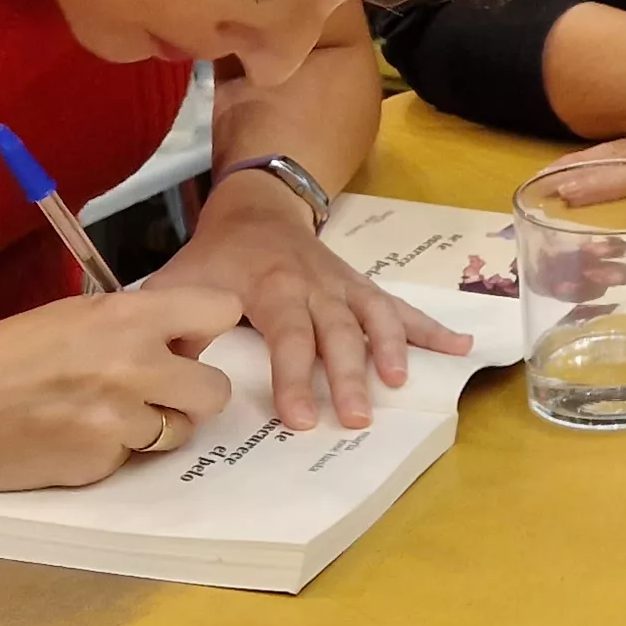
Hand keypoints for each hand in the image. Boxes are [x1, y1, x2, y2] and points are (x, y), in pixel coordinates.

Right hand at [0, 287, 243, 492]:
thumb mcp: (71, 315)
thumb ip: (133, 323)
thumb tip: (183, 340)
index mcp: (126, 317)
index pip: (220, 312)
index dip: (206, 328)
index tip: (187, 339)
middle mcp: (133, 367)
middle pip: (216, 389)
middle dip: (192, 391)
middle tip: (157, 387)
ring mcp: (120, 422)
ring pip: (180, 430)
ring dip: (154, 424)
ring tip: (104, 411)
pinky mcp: (102, 464)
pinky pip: (134, 458)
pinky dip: (113, 450)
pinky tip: (73, 435)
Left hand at [145, 177, 472, 429]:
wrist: (255, 208)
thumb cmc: (216, 257)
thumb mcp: (182, 282)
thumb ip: (172, 324)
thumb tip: (164, 372)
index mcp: (271, 286)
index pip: (287, 334)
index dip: (294, 376)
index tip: (299, 417)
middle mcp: (315, 284)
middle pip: (337, 332)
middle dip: (348, 375)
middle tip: (356, 417)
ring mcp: (344, 286)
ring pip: (373, 317)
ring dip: (390, 350)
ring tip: (399, 385)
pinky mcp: (361, 288)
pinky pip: (399, 307)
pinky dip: (431, 327)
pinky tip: (461, 347)